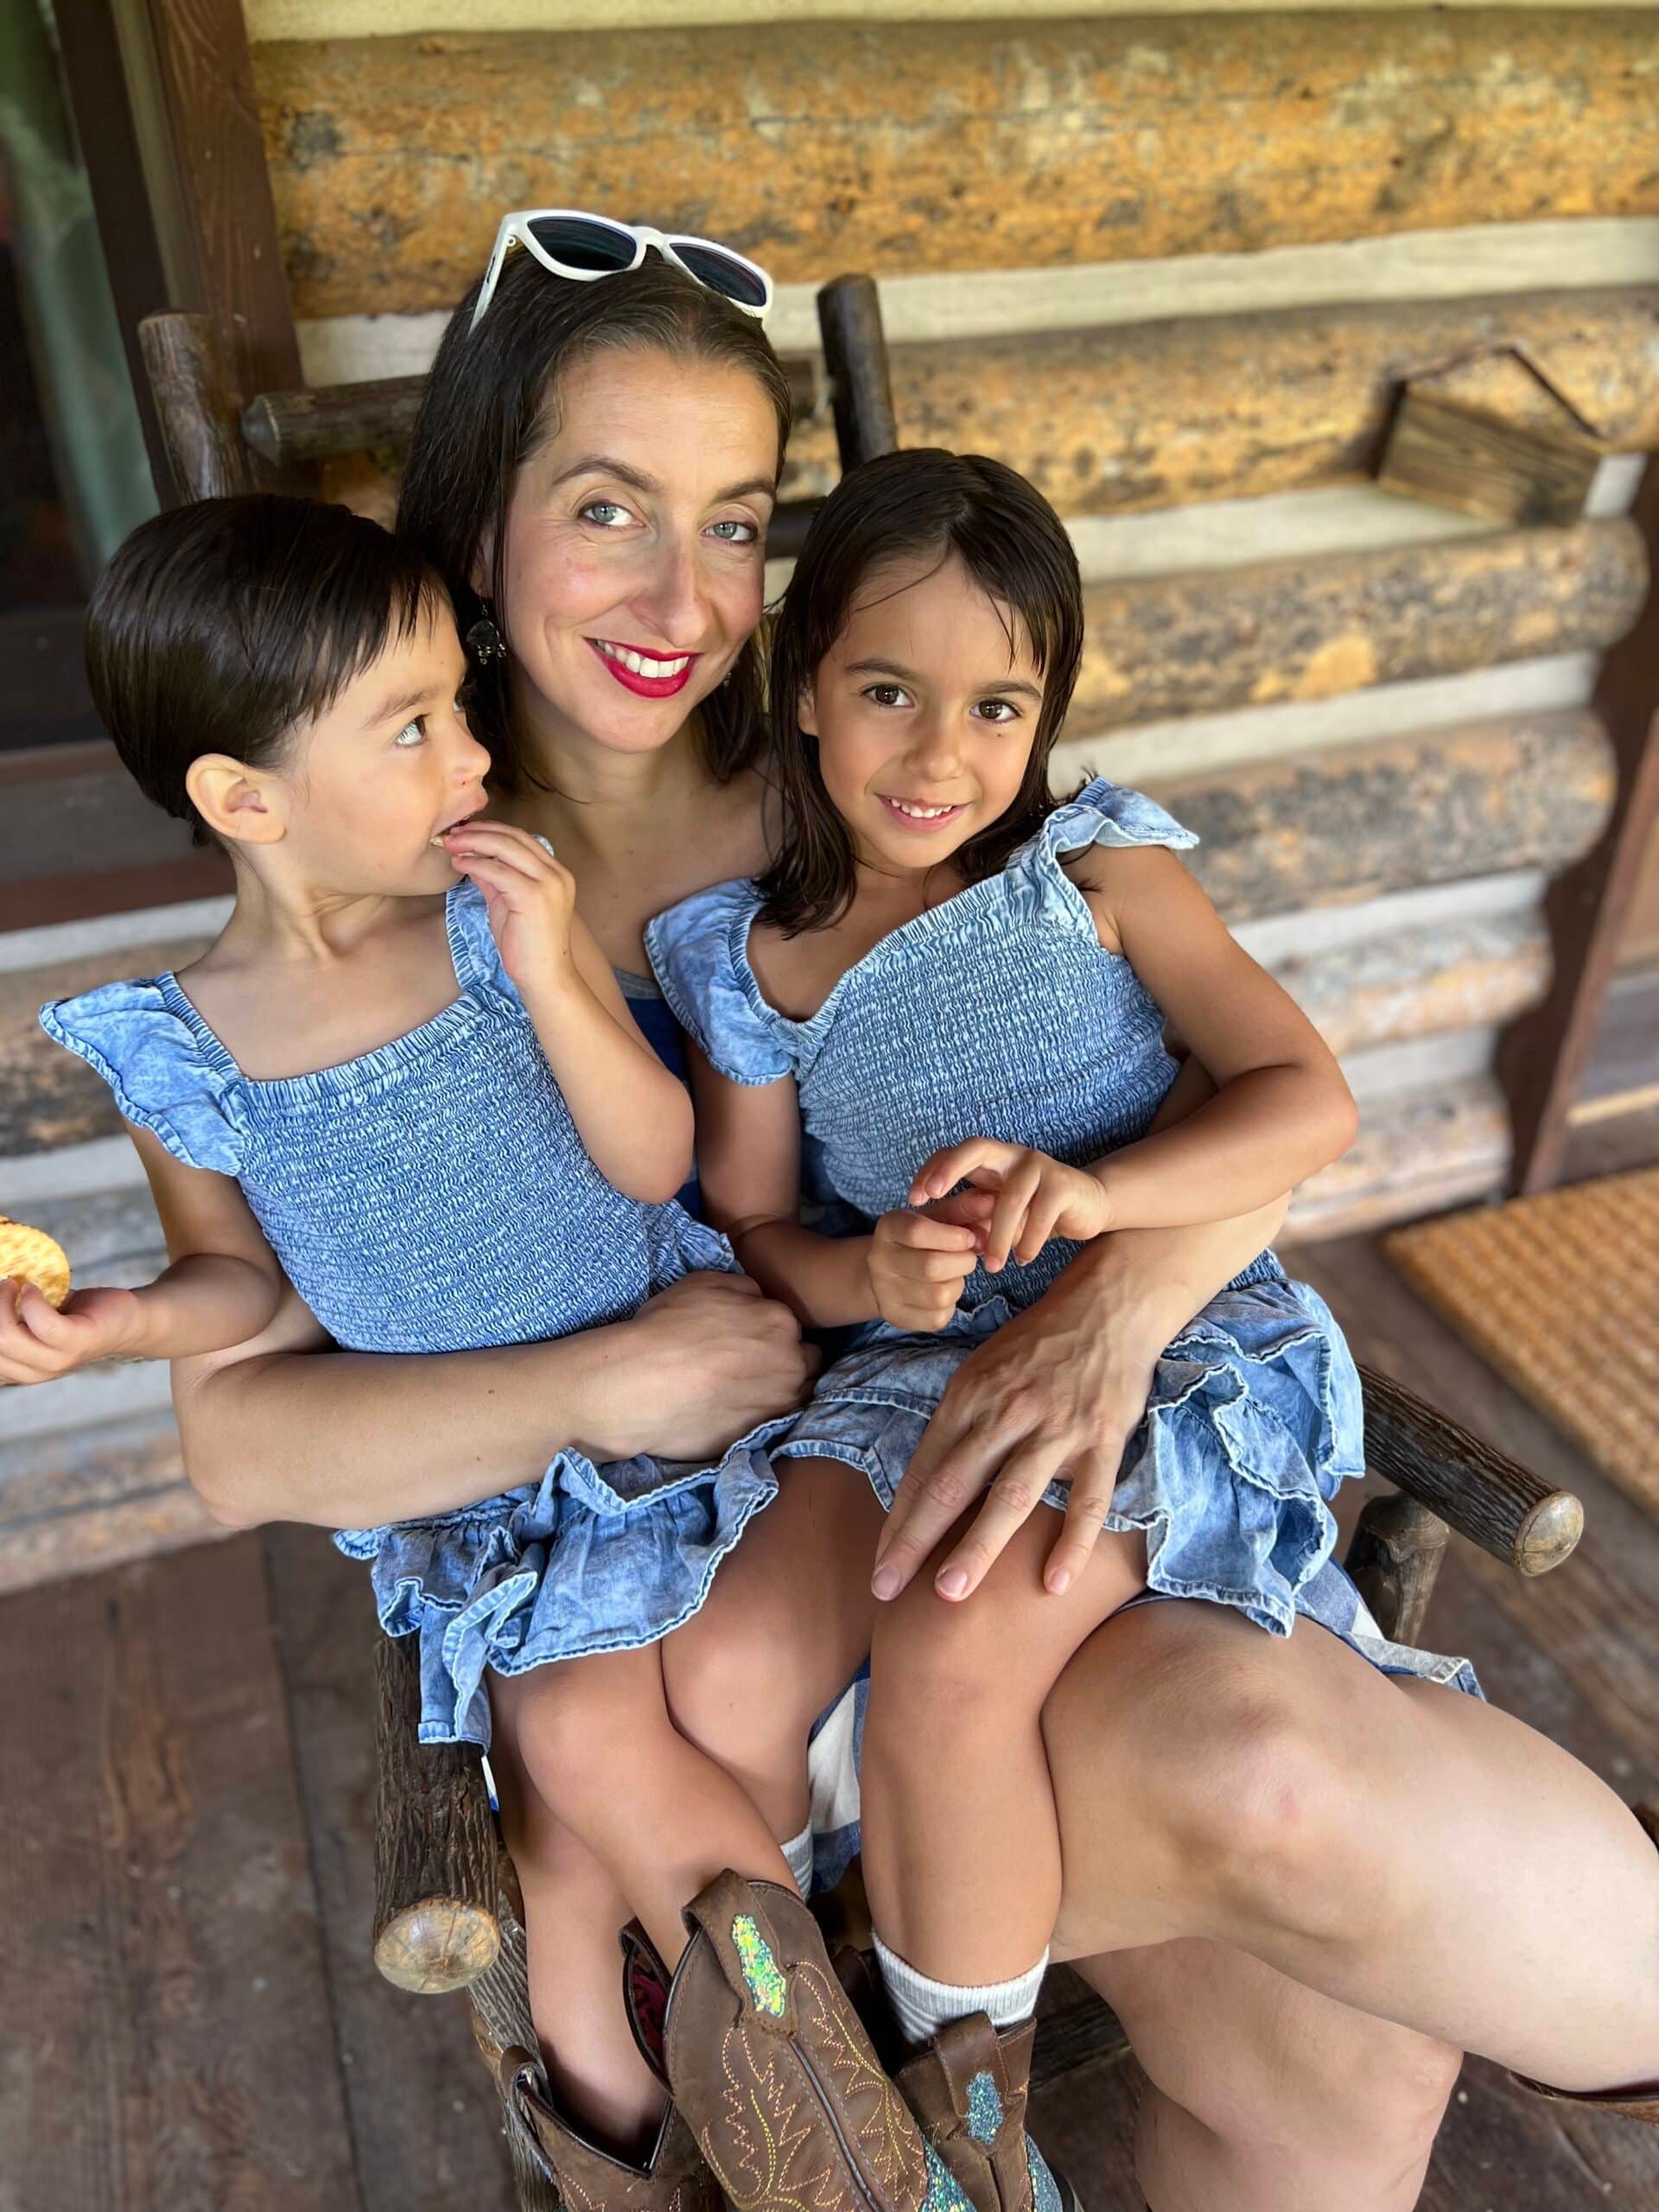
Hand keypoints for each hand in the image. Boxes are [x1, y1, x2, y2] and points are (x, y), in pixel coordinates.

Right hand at [0, 1278, 144, 1384]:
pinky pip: (41, 1323)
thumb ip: (16, 1317)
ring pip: (8, 1337)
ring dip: (3, 1303)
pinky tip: (33, 1288)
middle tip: (3, 1285)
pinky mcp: (77, 1341)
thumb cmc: (79, 1317)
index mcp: (22, 1370)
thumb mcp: (38, 1321)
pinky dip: (32, 1300)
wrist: (131, 1320)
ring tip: (13, 1283)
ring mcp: (58, 1360)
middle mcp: (37, 1372)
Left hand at [441, 821, 577, 998]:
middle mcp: (556, 873)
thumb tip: (473, 859)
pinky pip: (497, 870)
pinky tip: (459, 864)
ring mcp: (548, 883)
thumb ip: (496, 880)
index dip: (492, 830)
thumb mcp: (508, 905)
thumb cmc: (527, 948)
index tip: (466, 831)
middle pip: (514, 836)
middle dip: (479, 831)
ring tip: (451, 844)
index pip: (522, 838)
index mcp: (556, 873)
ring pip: (505, 847)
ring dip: (473, 842)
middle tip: (452, 833)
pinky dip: (474, 864)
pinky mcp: (533, 896)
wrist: (544, 978)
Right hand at [600, 1273, 819, 1459]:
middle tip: (752, 1366)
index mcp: (780, 1321)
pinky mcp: (759, 1437)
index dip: (771, 1334)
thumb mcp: (704, 1284)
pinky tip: (736, 1411)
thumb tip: (759, 1300)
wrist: (638, 1386)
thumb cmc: (666, 1328)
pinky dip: (761, 1417)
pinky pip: (773, 1425)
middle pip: (805, 1363)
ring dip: (779, 1391)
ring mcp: (778, 1404)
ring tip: (745, 1391)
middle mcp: (790, 1363)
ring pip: (796, 1396)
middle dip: (786, 1362)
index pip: (792, 1328)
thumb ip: (745, 1289)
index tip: (751, 1341)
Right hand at [866, 1205, 983, 1331]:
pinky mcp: (896, 1316)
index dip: (953, 1237)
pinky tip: (945, 1290)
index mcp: (889, 1227)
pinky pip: (937, 1318)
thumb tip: (992, 1201)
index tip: (970, 1238)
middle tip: (968, 1256)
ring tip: (955, 1273)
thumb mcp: (941, 1217)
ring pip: (938, 1295)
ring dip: (958, 1284)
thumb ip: (966, 1208)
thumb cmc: (926, 1237)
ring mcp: (884, 1291)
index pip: (917, 1232)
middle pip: (930, 1267)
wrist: (892, 1270)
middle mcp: (879, 1259)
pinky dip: (951, 1305)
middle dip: (963, 1262)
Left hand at [871, 1240, 1161, 1604]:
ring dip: (978, 1545)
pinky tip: (1054, 1583)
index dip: (899, 1520)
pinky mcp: (1102, 1439)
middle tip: (887, 1588)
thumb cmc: (1037, 1344)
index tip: (880, 1566)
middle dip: (915, 1539)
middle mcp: (1005, 1412)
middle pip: (953, 1484)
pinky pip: (1087, 1499)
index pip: (924, 1469)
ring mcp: (1055, 1427)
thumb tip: (924, 1485)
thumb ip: (958, 1425)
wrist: (1107, 1305)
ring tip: (950, 1592)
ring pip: (1011, 1494)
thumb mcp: (982, 1370)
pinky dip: (1072, 1542)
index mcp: (969, 1396)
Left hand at [909, 1139, 1110, 1273]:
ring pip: (1011, 1197)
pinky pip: (1041, 1214)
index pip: (953, 1152)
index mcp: (992, 1159)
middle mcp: (1012, 1155)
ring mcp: (1039, 1166)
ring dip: (998, 1236)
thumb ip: (973, 1218)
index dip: (930, 1171)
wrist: (1089, 1205)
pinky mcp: (1063, 1185)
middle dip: (950, 1169)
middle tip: (933, 1198)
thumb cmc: (1035, 1210)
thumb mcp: (999, 1212)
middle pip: (975, 1147)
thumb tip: (939, 1242)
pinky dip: (1029, 1241)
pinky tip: (1022, 1259)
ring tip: (990, 1267)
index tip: (912, 1200)